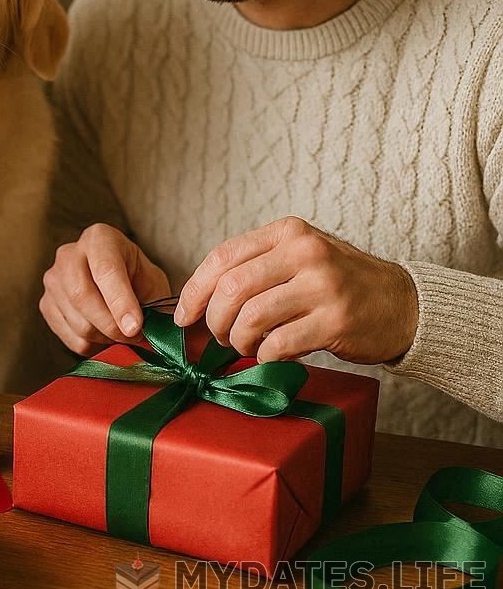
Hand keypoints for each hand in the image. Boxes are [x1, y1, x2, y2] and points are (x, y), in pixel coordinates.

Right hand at [40, 223, 171, 355]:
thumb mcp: (152, 282)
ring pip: (77, 321)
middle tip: (133, 337)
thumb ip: (152, 304)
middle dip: (111, 325)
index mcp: (100, 238)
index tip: (135, 328)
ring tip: (121, 333)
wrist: (117, 283)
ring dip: (105, 337)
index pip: (105, 270)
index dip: (120, 302)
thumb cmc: (137, 279)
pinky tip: (104, 335)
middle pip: (82, 296)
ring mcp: (53, 279)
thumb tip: (146, 332)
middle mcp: (69, 254)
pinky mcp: (46, 304)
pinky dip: (92, 345)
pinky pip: (69, 336)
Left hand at [174, 216, 418, 364]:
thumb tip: (200, 298)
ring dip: (239, 339)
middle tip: (219, 336)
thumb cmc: (340, 284)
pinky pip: (279, 344)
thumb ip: (256, 267)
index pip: (222, 257)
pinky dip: (266, 355)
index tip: (183, 315)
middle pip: (232, 288)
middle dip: (215, 319)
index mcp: (287, 232)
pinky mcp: (335, 321)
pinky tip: (272, 355)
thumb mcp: (299, 257)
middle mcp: (304, 252)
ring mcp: (322, 286)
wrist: (403, 305)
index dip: (195, 289)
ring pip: (252, 316)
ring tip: (246, 345)